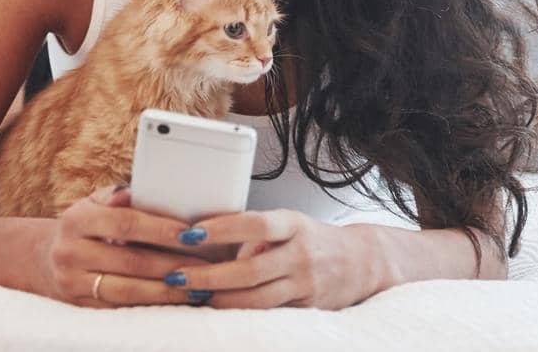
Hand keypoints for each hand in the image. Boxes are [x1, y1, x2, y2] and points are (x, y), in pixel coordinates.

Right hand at [32, 183, 238, 307]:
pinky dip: (150, 306)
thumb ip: (119, 195)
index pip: (125, 224)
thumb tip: (139, 189)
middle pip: (130, 261)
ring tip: (198, 288)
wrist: (44, 259)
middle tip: (207, 265)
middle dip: (173, 264)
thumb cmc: (85, 225)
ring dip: (166, 291)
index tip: (192, 234)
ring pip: (127, 291)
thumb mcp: (95, 203)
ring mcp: (72, 283)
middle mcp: (70, 252)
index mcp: (77, 219)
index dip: (161, 230)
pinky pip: (120, 309)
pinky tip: (174, 301)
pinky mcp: (78, 307)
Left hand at [161, 208, 383, 309]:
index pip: (256, 223)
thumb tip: (211, 243)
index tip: (190, 233)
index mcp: (295, 225)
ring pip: (257, 299)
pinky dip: (240, 313)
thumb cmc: (313, 239)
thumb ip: (255, 236)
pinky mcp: (305, 308)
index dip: (222, 229)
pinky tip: (217, 310)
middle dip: (210, 275)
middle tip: (176, 275)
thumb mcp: (288, 225)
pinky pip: (268, 313)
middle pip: (251, 269)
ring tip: (190, 296)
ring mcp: (305, 283)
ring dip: (220, 300)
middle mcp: (301, 253)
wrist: (361, 261)